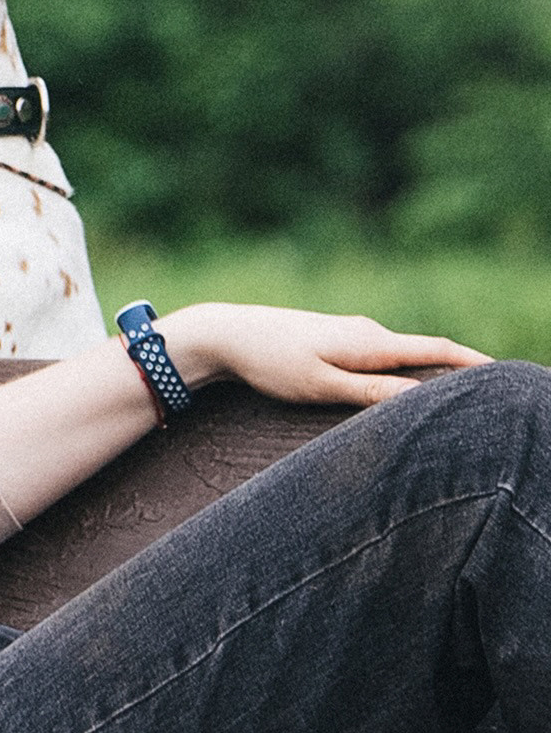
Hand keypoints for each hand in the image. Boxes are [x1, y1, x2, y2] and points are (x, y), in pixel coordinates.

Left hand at [161, 303, 490, 406]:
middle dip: (458, 372)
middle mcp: (368, 331)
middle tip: (490, 397)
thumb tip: (418, 398)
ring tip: (453, 400)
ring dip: (427, 373)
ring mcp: (352, 332)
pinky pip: (381, 356)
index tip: (504, 374)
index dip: (473, 362)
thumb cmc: (271, 362)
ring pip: (401, 356)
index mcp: (371, 342)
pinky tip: (403, 389)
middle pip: (426, 353)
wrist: (227, 333)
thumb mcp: (321, 385)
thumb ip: (369, 392)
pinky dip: (401, 370)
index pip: (436, 350)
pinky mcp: (336, 339)